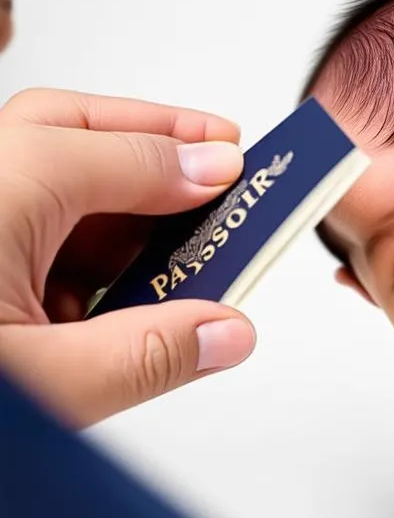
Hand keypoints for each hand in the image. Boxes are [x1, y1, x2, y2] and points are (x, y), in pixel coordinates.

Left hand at [0, 88, 256, 427]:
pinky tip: (125, 267)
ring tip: (188, 211)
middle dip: (154, 135)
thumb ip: (145, 358)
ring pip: (48, 163)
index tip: (241, 172)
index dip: (187, 162)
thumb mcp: (37, 390)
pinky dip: (86, 228)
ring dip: (125, 180)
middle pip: (71, 127)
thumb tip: (226, 331)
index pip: (108, 156)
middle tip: (220, 150)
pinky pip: (28, 213)